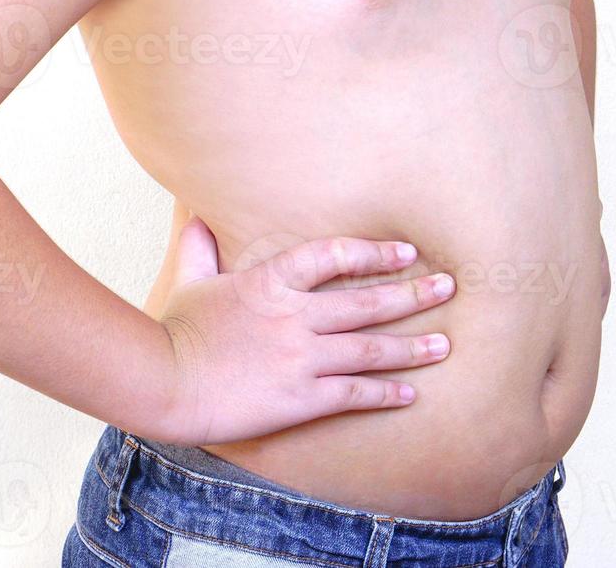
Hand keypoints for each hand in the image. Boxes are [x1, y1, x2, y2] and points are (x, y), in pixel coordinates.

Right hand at [153, 217, 455, 445]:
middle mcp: (295, 316)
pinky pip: (354, 393)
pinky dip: (385, 392)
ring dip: (412, 346)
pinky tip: (410, 393)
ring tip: (444, 343)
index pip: (335, 256)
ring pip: (371, 348)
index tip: (406, 251)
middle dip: (413, 295)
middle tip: (449, 288)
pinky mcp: (301, 398)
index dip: (375, 252)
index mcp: (272, 281)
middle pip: (367, 302)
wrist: (166, 383)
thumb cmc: (176, 331)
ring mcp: (301, 358)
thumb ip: (200, 248)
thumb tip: (197, 217)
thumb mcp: (190, 281)